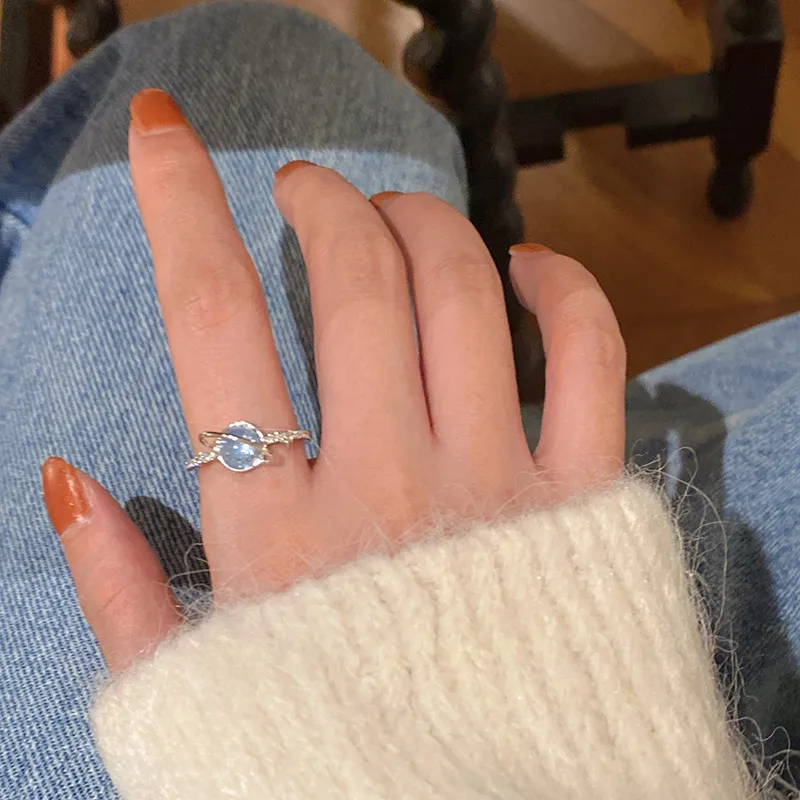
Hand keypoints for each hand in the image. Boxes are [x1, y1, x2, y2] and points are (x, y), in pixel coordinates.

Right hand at [42, 89, 625, 672]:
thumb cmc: (341, 762)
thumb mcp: (195, 698)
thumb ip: (121, 592)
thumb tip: (64, 481)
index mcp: (280, 538)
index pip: (213, 323)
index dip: (180, 204)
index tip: (167, 132)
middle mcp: (391, 492)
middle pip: (356, 281)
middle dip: (323, 201)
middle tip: (307, 189)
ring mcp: (498, 490)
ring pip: (465, 293)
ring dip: (424, 222)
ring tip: (395, 215)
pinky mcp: (585, 504)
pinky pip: (591, 355)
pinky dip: (563, 288)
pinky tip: (527, 267)